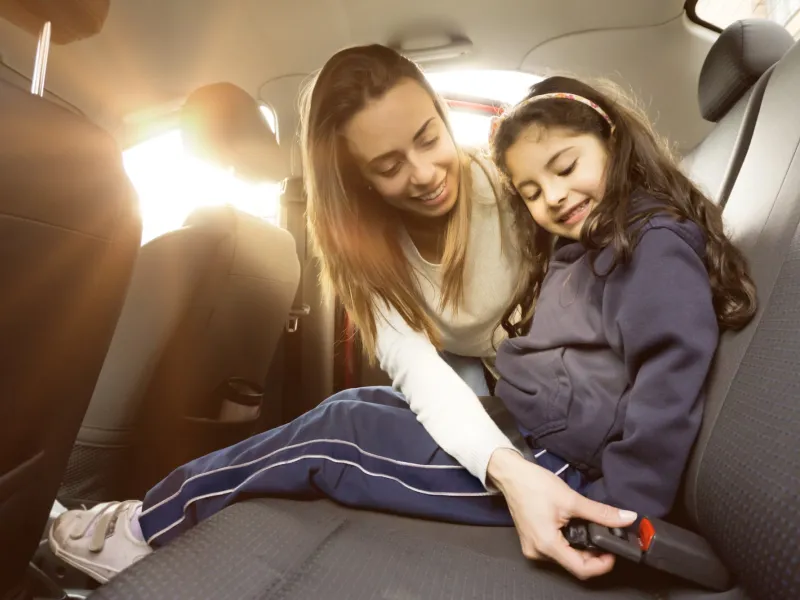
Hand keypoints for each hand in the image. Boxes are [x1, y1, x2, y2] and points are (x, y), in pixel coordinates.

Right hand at [487, 449, 637, 579]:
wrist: (511, 475)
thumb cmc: (533, 485)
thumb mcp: (571, 499)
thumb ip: (601, 513)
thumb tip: (625, 518)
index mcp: (547, 545)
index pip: (582, 569)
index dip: (602, 564)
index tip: (614, 551)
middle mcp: (538, 552)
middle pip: (574, 565)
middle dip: (594, 554)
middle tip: (606, 536)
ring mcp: (534, 548)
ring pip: (566, 557)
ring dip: (582, 547)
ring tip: (592, 529)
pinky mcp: (533, 541)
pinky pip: (556, 550)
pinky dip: (570, 542)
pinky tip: (576, 527)